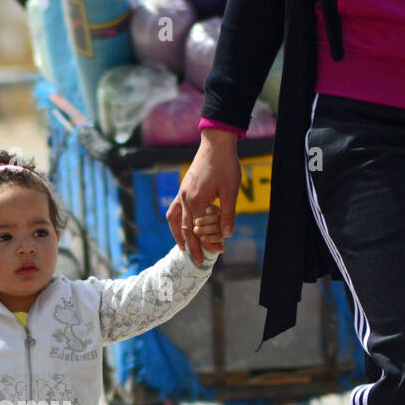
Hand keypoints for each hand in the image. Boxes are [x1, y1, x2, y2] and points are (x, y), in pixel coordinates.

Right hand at [167, 128, 239, 265]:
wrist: (216, 143)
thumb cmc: (225, 164)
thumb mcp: (231, 190)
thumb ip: (227, 214)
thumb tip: (227, 235)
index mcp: (196, 201)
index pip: (196, 230)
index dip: (204, 244)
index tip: (214, 253)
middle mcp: (185, 199)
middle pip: (183, 229)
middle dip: (190, 246)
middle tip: (196, 261)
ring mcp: (182, 193)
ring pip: (174, 220)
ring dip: (178, 235)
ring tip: (183, 248)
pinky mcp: (184, 188)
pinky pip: (174, 209)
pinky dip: (176, 221)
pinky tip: (182, 225)